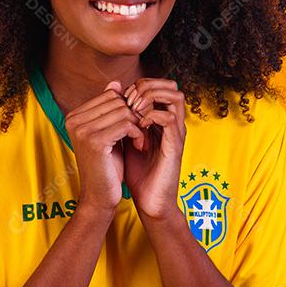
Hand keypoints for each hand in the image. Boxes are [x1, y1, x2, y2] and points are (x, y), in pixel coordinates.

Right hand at [65, 81, 146, 214]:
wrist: (100, 197)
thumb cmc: (107, 166)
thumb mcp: (109, 133)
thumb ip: (110, 109)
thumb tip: (115, 82)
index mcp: (74, 116)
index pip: (110, 95)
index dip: (128, 108)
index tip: (134, 127)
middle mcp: (73, 120)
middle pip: (117, 101)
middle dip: (134, 116)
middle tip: (141, 134)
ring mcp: (82, 130)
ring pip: (124, 111)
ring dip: (138, 126)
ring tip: (140, 142)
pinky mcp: (94, 142)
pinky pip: (127, 124)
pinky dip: (138, 134)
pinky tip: (139, 146)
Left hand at [121, 78, 186, 221]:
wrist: (150, 201)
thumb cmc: (138, 174)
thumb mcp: (125, 140)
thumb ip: (122, 120)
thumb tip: (109, 101)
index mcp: (162, 120)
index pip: (159, 85)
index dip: (139, 85)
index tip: (120, 98)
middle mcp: (172, 123)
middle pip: (170, 85)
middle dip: (147, 86)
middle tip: (128, 100)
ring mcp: (176, 133)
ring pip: (175, 96)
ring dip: (151, 97)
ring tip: (133, 110)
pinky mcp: (175, 146)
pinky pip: (169, 119)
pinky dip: (151, 117)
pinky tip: (138, 127)